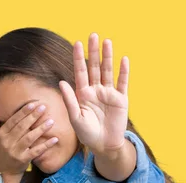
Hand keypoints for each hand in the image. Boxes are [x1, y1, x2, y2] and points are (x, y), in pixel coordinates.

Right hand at [0, 102, 58, 175]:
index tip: (32, 104)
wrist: (5, 171)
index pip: (13, 121)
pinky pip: (36, 151)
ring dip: (40, 129)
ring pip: (29, 138)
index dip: (23, 112)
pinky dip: (45, 145)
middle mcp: (7, 142)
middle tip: (43, 107)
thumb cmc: (2, 151)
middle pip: (22, 127)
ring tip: (51, 121)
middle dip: (33, 117)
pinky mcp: (24, 160)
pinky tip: (54, 139)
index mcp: (1, 135)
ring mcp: (16, 152)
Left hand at [58, 32, 128, 154]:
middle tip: (93, 35)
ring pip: (108, 71)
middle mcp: (95, 90)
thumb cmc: (87, 134)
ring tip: (107, 42)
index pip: (80, 72)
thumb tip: (61, 82)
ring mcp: (108, 93)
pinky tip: (124, 59)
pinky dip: (123, 71)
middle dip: (93, 52)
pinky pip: (122, 82)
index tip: (77, 43)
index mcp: (82, 94)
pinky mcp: (121, 99)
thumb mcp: (75, 117)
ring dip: (108, 57)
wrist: (104, 145)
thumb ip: (69, 100)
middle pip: (94, 67)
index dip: (79, 58)